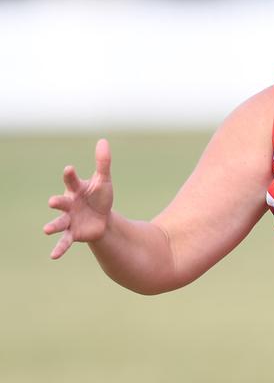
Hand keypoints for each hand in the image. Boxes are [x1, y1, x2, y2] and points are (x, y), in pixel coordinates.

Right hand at [44, 138, 114, 258]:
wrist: (102, 219)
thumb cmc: (100, 197)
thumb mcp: (103, 180)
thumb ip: (103, 162)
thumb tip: (103, 140)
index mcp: (76, 190)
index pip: (72, 181)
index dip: (70, 175)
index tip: (69, 169)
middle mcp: (69, 204)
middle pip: (62, 202)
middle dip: (57, 202)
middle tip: (52, 201)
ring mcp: (69, 219)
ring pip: (59, 222)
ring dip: (53, 226)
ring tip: (46, 230)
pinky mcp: (73, 233)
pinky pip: (64, 241)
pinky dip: (59, 248)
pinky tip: (53, 256)